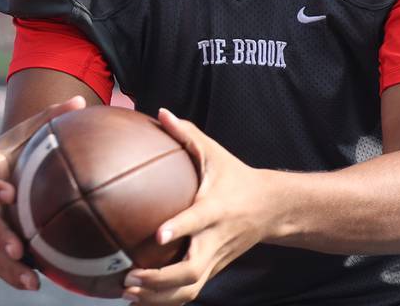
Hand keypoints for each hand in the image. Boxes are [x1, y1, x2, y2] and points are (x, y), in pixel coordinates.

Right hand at [0, 96, 86, 290]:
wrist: (0, 167)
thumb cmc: (18, 146)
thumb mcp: (29, 130)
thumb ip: (49, 117)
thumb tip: (78, 101)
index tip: (8, 193)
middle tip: (15, 247)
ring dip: (8, 266)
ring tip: (30, 281)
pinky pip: (1, 262)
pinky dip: (15, 275)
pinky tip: (36, 284)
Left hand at [122, 110, 266, 304]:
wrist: (271, 208)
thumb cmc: (235, 176)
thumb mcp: (214, 152)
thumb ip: (186, 134)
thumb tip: (159, 112)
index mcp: (216, 209)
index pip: (198, 221)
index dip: (179, 228)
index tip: (156, 234)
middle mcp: (216, 239)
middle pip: (191, 270)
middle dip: (160, 279)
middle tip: (129, 277)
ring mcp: (215, 259)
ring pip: (189, 289)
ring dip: (159, 297)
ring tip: (129, 294)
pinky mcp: (213, 270)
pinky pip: (189, 292)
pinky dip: (166, 301)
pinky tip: (139, 300)